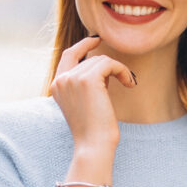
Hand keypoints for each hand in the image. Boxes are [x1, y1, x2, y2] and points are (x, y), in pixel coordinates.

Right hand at [51, 36, 135, 152]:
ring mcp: (71, 78)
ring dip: (118, 70)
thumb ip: (86, 83)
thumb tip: (102, 65)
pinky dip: (123, 71)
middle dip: (109, 67)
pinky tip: (130, 84)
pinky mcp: (87, 79)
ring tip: (127, 84)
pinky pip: (110, 63)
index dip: (83, 45)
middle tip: (124, 78)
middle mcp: (60, 80)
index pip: (68, 55)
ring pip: (101, 60)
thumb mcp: (85, 103)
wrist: (93, 145)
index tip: (97, 40)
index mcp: (56, 86)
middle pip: (89, 58)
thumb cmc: (94, 131)